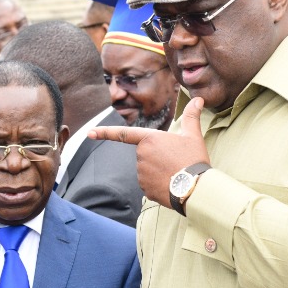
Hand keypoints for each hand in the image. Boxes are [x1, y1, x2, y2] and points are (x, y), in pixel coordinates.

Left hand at [88, 97, 209, 208]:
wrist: (195, 188)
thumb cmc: (193, 159)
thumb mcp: (193, 136)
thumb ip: (191, 116)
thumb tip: (198, 99)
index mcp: (149, 139)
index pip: (123, 134)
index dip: (104, 132)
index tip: (89, 133)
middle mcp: (141, 155)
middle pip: (145, 153)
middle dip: (158, 156)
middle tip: (176, 160)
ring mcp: (141, 173)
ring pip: (147, 169)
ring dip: (158, 170)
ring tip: (176, 173)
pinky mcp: (144, 189)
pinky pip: (149, 183)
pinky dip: (158, 183)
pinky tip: (171, 184)